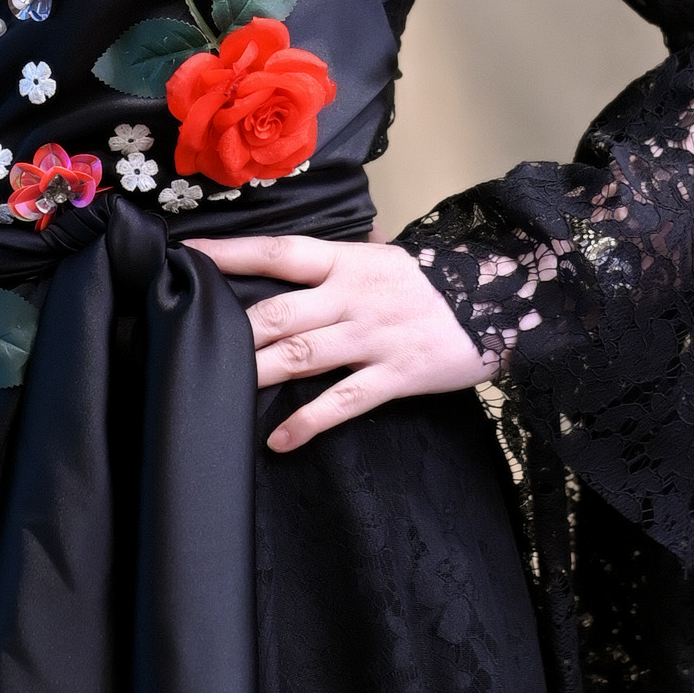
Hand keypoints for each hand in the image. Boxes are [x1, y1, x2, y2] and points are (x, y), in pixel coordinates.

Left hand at [184, 233, 489, 453]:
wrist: (505, 299)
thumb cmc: (434, 281)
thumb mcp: (384, 257)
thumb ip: (338, 260)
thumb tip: (293, 255)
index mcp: (346, 261)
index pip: (279, 252)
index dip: (232, 254)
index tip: (188, 256)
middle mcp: (353, 296)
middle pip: (279, 311)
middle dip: (232, 329)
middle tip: (189, 342)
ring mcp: (373, 336)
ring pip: (303, 355)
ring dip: (258, 374)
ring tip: (220, 392)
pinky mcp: (396, 374)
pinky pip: (344, 401)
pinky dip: (309, 422)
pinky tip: (279, 440)